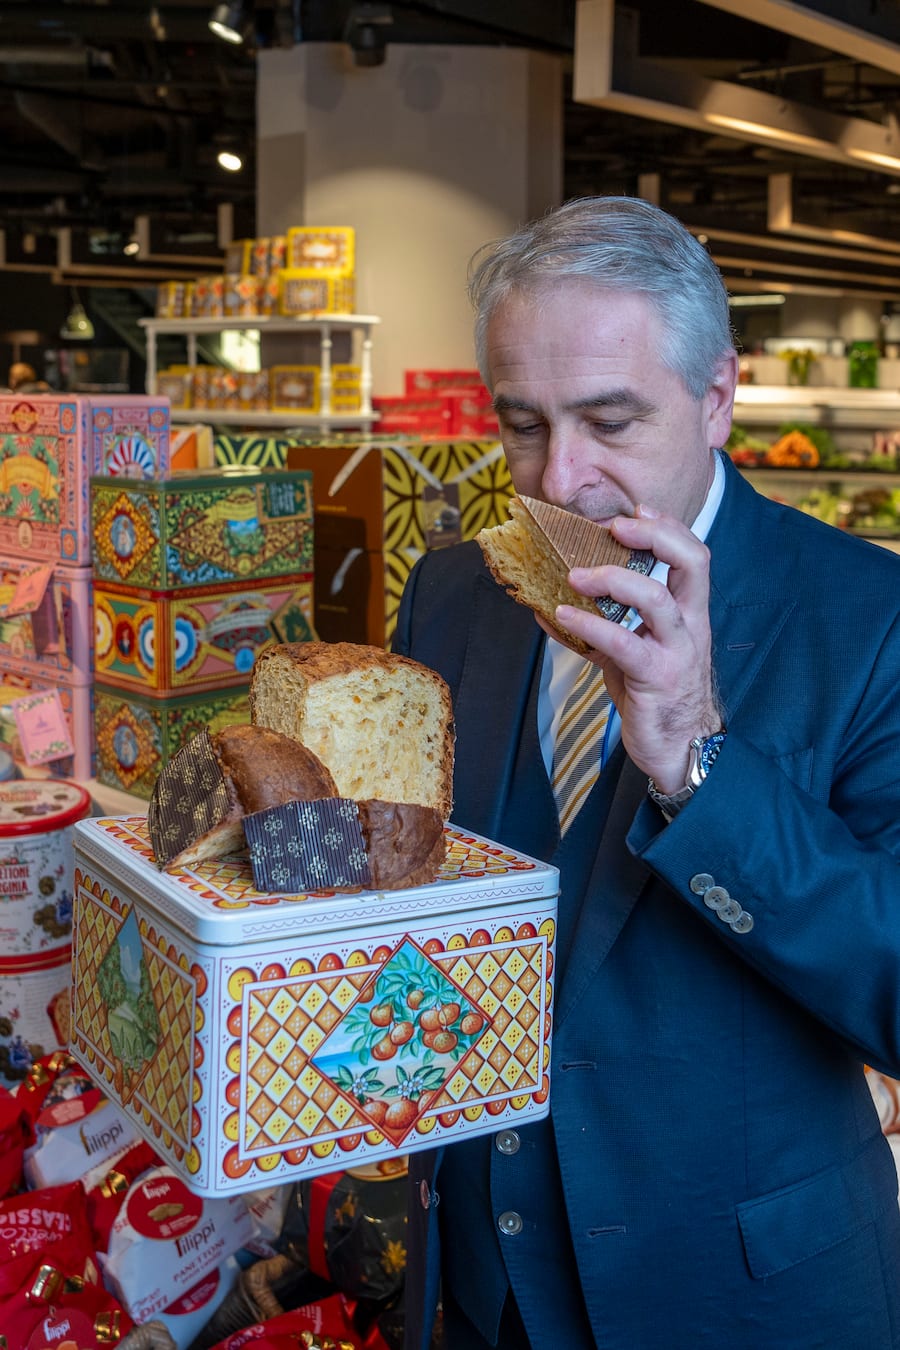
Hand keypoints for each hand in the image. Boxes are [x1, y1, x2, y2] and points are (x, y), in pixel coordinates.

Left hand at [550, 504, 722, 792]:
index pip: (694, 555)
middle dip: (654, 534)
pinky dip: (589, 625)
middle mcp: (690, 625)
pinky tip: (561, 616)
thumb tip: (552, 605)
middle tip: (614, 526)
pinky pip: (623, 644)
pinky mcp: (656, 678)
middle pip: (692, 562)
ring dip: (614, 579)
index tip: (636, 511)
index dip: (668, 527)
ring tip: (575, 575)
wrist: (680, 749)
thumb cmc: (655, 695)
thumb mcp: (632, 652)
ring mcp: (677, 651)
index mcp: (689, 613)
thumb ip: (604, 626)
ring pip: (657, 599)